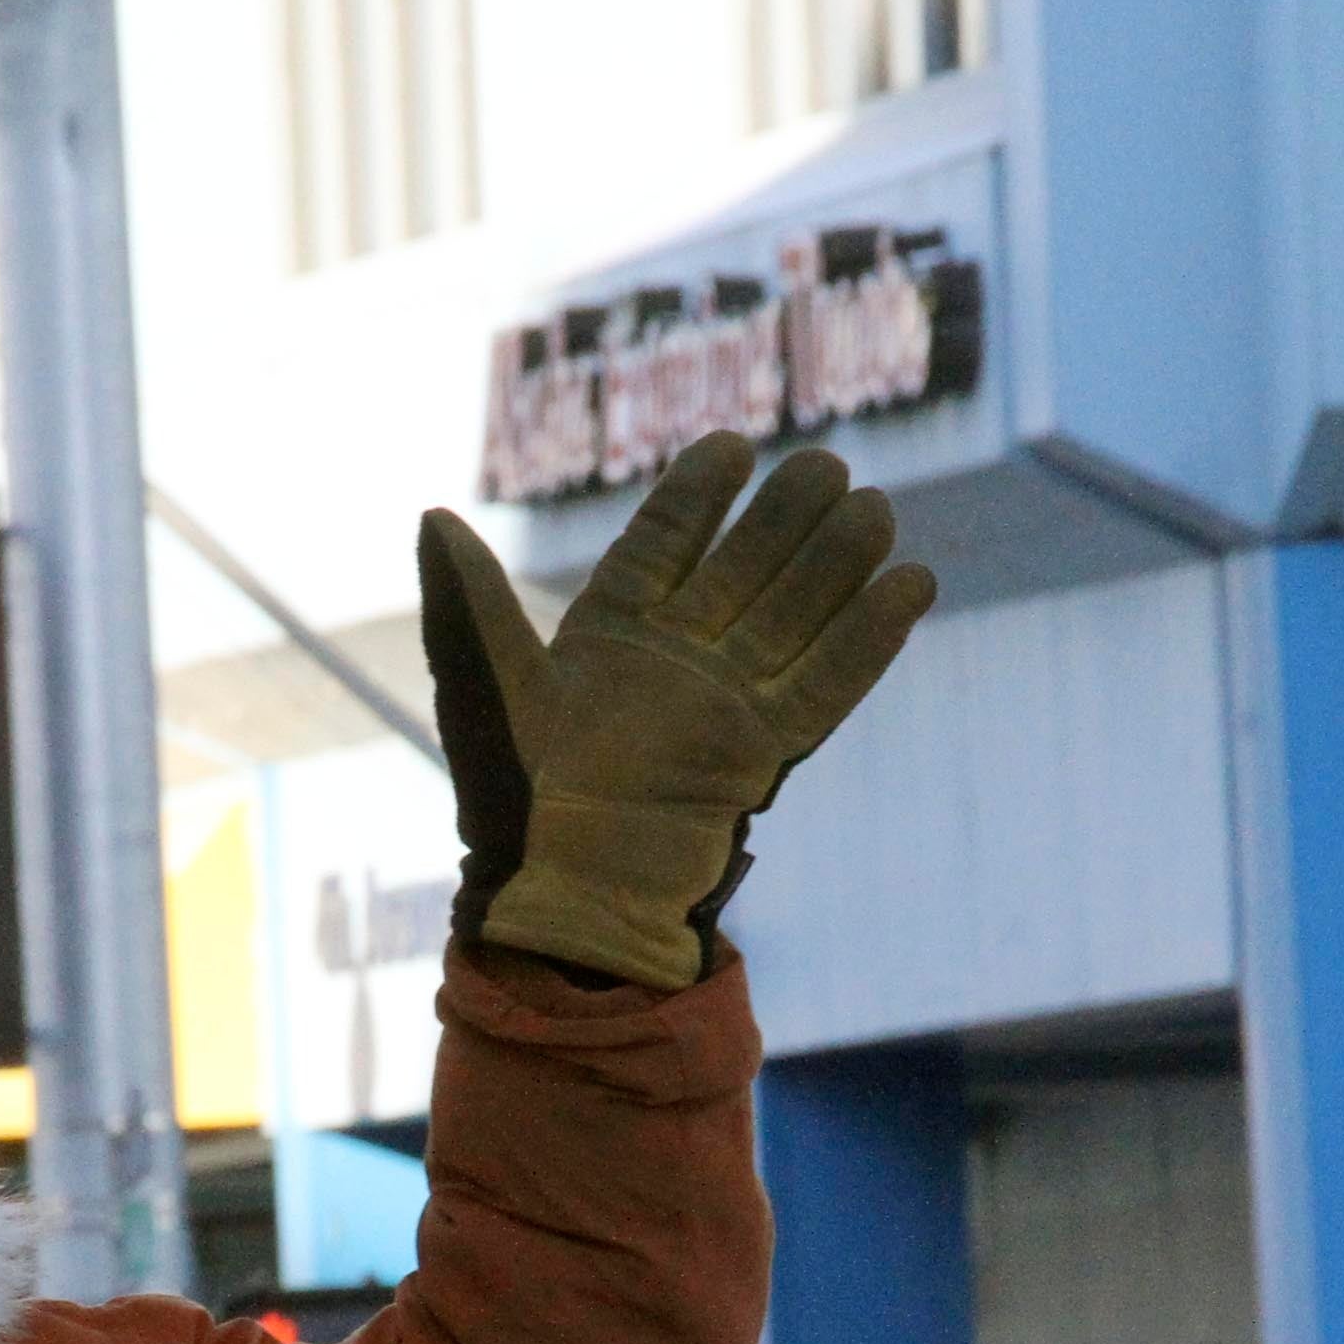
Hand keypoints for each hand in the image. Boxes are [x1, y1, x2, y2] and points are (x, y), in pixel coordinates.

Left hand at [413, 435, 937, 991]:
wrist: (559, 897)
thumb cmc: (509, 800)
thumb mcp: (483, 689)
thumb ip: (469, 604)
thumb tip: (431, 517)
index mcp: (606, 637)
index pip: (662, 544)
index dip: (698, 495)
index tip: (732, 446)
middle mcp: (672, 662)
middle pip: (743, 571)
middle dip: (784, 518)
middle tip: (826, 466)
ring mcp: (721, 705)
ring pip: (792, 618)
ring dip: (834, 565)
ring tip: (874, 506)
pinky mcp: (761, 754)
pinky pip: (825, 686)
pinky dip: (867, 640)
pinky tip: (912, 584)